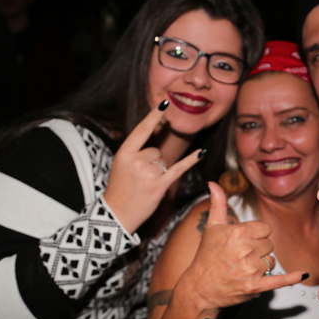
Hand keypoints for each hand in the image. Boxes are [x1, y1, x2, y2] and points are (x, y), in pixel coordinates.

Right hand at [103, 101, 202, 232]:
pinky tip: (202, 152)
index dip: (153, 117)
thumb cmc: (120, 188)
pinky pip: (179, 168)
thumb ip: (136, 151)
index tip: (164, 103)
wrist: (116, 215)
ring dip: (159, 172)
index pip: (142, 130)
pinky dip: (191, 160)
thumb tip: (157, 134)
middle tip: (139, 178)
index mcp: (124, 153)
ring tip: (145, 185)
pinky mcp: (160, 185)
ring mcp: (149, 173)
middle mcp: (137, 161)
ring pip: (164, 161)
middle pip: (156, 150)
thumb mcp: (121, 164)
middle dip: (152, 162)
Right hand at [177, 183, 307, 310]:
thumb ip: (217, 204)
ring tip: (243, 269)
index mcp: (238, 232)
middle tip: (240, 257)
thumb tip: (213, 183)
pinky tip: (303, 274)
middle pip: (269, 245)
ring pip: (272, 261)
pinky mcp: (255, 286)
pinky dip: (291, 278)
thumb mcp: (211, 227)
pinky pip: (279, 280)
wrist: (199, 288)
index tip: (244, 242)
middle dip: (258, 250)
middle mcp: (245, 249)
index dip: (256, 235)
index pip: (265, 229)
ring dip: (262, 265)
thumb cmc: (206, 257)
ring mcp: (250, 269)